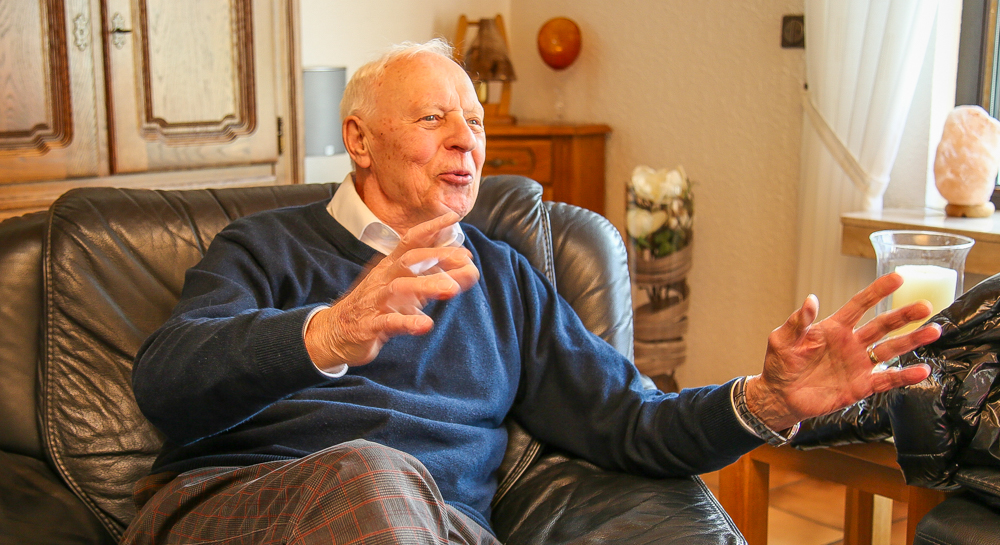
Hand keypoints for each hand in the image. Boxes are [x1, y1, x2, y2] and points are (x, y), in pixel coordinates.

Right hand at [304, 212, 479, 369]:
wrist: (335, 332)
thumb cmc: (377, 306)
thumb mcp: (406, 289)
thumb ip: (434, 277)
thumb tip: (470, 268)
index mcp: (391, 266)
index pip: (411, 241)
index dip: (431, 228)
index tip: (454, 218)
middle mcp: (383, 279)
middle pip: (409, 260)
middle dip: (438, 257)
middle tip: (466, 260)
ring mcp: (375, 301)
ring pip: (400, 288)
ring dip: (427, 286)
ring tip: (451, 289)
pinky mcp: (370, 326)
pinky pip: (389, 322)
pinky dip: (408, 322)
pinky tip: (426, 324)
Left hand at [745, 272, 940, 430]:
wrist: (779, 396)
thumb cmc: (780, 365)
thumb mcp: (782, 340)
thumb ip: (798, 322)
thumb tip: (811, 299)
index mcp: (834, 328)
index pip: (859, 305)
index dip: (877, 291)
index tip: (898, 278)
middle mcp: (851, 343)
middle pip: (882, 325)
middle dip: (904, 315)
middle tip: (925, 306)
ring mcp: (859, 364)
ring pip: (891, 349)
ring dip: (912, 341)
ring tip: (934, 331)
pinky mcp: (861, 386)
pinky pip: (887, 379)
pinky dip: (905, 376)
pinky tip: (923, 370)